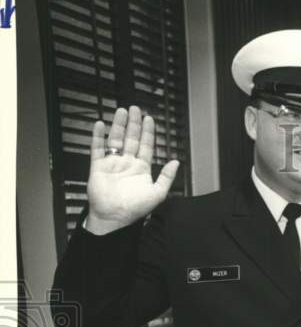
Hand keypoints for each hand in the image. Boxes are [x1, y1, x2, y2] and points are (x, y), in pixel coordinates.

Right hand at [86, 106, 179, 234]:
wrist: (115, 217)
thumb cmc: (136, 209)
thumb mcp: (158, 193)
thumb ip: (167, 177)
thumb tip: (176, 162)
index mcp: (141, 169)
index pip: (145, 145)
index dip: (147, 132)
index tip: (149, 119)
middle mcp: (127, 164)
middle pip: (131, 138)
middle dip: (134, 124)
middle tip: (136, 109)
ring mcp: (112, 163)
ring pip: (116, 139)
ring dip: (119, 125)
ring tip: (122, 112)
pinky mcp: (98, 166)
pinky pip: (97, 148)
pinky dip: (98, 136)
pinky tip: (100, 125)